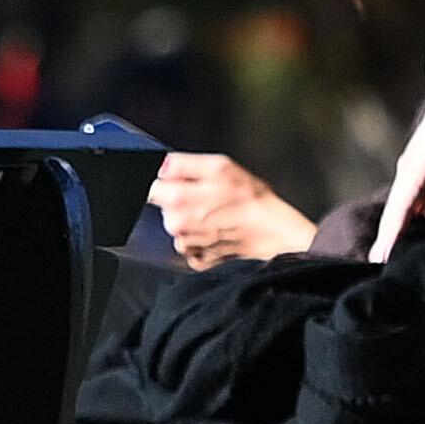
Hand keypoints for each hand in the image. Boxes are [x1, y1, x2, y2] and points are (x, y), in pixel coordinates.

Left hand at [152, 152, 316, 268]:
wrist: (275, 231)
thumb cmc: (251, 200)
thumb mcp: (220, 166)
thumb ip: (183, 163)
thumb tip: (161, 165)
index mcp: (178, 200)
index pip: (149, 188)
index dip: (163, 182)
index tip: (176, 181)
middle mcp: (178, 226)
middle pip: (164, 208)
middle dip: (180, 200)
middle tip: (206, 196)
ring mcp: (188, 245)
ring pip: (177, 227)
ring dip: (191, 220)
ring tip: (216, 214)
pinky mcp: (199, 260)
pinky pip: (190, 245)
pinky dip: (201, 238)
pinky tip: (218, 230)